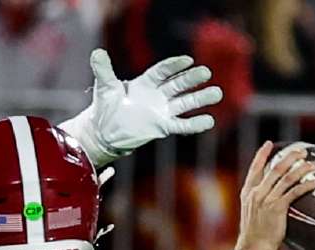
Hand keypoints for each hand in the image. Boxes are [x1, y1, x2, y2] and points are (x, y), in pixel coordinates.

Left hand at [61, 49, 223, 166]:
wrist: (104, 132)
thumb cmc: (105, 107)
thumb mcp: (104, 87)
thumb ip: (104, 70)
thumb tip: (97, 53)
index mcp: (146, 82)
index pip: (163, 71)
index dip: (174, 66)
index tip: (188, 60)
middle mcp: (158, 94)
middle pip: (178, 84)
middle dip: (192, 79)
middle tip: (206, 73)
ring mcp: (162, 110)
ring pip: (185, 102)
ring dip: (201, 98)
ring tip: (217, 93)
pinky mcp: (163, 126)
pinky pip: (181, 125)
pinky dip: (195, 124)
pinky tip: (209, 121)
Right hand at [236, 141, 314, 249]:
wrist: (252, 248)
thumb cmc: (255, 233)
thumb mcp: (252, 212)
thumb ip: (260, 200)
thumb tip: (276, 193)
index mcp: (248, 192)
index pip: (254, 168)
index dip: (262, 155)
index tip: (269, 144)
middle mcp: (256, 193)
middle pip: (275, 168)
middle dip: (289, 157)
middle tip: (301, 151)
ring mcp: (266, 200)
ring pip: (287, 177)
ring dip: (302, 168)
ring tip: (313, 165)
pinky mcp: (277, 208)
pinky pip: (295, 191)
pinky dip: (307, 185)